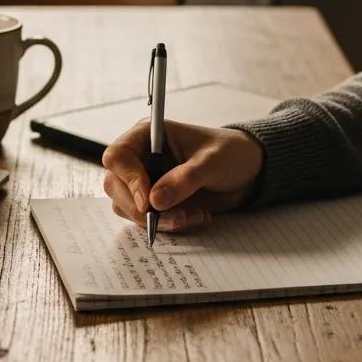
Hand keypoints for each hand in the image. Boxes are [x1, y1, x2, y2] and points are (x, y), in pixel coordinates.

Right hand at [102, 119, 264, 232]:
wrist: (247, 171)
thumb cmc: (229, 153)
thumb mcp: (211, 162)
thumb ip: (184, 179)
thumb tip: (154, 200)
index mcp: (148, 136)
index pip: (118, 156)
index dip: (128, 179)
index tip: (147, 201)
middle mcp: (141, 157)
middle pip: (115, 185)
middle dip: (139, 207)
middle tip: (172, 218)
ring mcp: (146, 180)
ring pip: (127, 206)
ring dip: (156, 219)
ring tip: (190, 216)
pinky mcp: (155, 201)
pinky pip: (146, 219)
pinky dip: (167, 224)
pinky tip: (195, 216)